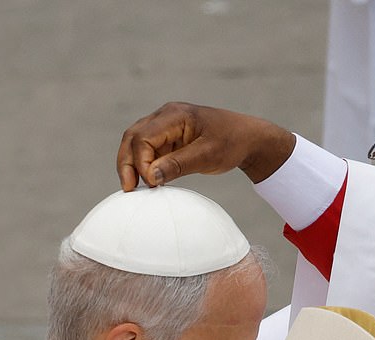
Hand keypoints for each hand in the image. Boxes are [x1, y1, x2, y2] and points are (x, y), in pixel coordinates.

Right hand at [116, 102, 294, 190]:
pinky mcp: (169, 138)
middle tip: (128, 189)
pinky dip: (144, 166)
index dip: (141, 162)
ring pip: (136, 144)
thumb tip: (150, 177)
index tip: (151, 184)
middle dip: (126, 163)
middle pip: (133, 137)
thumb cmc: (231, 142)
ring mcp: (165, 127)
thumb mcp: (207, 156)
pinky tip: (147, 183)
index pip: (143, 137)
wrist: (247, 138)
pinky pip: (148, 151)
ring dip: (132, 165)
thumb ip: (177, 165)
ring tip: (134, 188)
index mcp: (174, 115)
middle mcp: (165, 117)